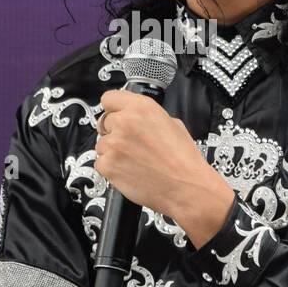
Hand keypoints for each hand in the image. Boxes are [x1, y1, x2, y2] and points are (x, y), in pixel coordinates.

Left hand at [95, 89, 234, 246]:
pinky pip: (100, 163)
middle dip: (115, 132)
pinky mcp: (108, 165)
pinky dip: (111, 168)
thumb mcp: (172, 124)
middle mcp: (125, 122)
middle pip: (105, 122)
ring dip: (113, 152)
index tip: (115, 115)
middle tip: (131, 144)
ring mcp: (114, 144)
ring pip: (101, 144)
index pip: (109, 98)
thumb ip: (147, 116)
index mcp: (141, 108)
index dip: (113, 109)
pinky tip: (129, 171)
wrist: (186, 187)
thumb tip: (136, 117)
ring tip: (134, 161)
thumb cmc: (183, 160)